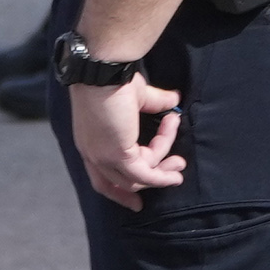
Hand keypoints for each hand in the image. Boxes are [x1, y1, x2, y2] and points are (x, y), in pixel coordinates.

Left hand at [67, 61, 185, 205]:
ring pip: (138, 176)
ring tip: (180, 160)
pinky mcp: (117, 154)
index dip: (119, 192)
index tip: (137, 200)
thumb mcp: (137, 96)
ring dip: (161, 169)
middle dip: (151, 180)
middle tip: (175, 170)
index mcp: (90, 143)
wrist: (104, 69)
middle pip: (122, 182)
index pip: (101, 179)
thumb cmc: (114, 77)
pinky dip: (161, 174)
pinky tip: (176, 171)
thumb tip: (174, 101)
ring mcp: (102, 156)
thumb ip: (156, 102)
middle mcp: (92, 154)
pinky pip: (145, 172)